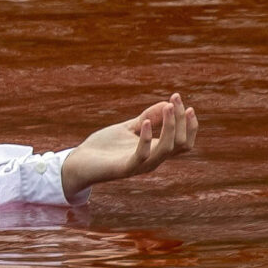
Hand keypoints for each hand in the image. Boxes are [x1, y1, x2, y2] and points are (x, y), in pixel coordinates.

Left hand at [61, 92, 194, 194]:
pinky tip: (146, 122)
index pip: (184, 141)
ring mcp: (141, 166)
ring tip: (167, 106)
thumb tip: (167, 103)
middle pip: (181, 143)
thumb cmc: (105, 147)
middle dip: (181, 120)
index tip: (179, 100)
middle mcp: (154, 160)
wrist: (79, 163)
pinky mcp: (125, 168)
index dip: (188, 122)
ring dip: (170, 126)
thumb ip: (147, 118)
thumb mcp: (128, 128)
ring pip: (167, 149)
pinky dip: (146, 138)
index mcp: (157, 152)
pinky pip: (142, 155)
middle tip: (176, 98)